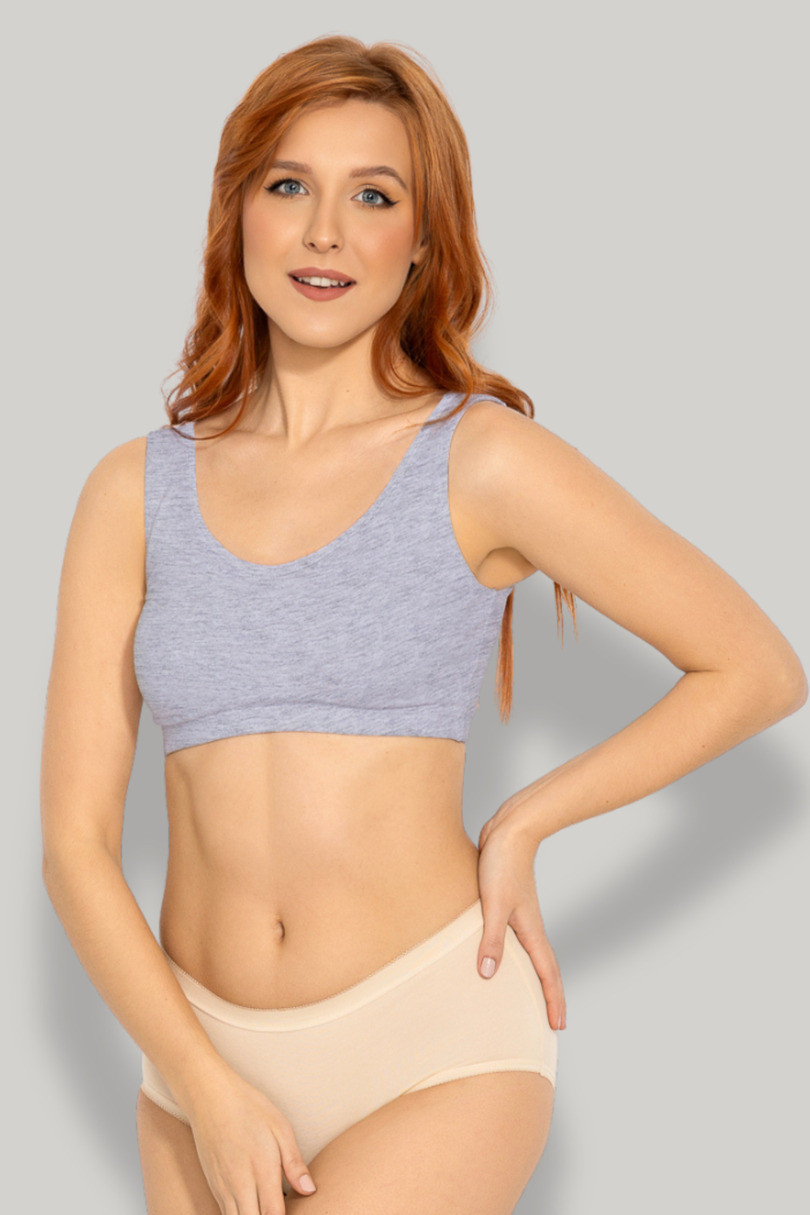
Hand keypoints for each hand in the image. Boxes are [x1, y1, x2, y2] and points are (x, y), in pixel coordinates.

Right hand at [186, 1069, 316, 1213]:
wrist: (210, 1097)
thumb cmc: (249, 1108)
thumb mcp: (280, 1128)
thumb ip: (294, 1163)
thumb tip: (309, 1190)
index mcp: (262, 1170)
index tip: (295, 1213)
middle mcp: (240, 1185)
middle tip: (280, 1208)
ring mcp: (223, 1187)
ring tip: (265, 1207)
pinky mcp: (213, 1186)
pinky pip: (226, 1213)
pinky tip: (251, 1206)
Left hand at [476, 805, 565, 1030]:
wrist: (509, 831)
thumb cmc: (502, 865)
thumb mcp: (493, 905)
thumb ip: (491, 939)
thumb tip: (488, 975)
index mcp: (531, 930)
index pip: (547, 974)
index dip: (553, 1001)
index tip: (558, 1027)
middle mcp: (529, 926)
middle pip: (544, 968)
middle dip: (549, 996)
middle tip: (552, 1022)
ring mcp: (520, 915)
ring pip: (530, 954)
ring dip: (533, 976)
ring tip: (528, 996)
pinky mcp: (507, 903)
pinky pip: (514, 939)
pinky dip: (515, 955)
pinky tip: (500, 956)